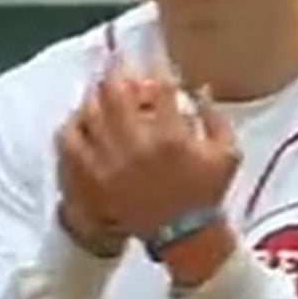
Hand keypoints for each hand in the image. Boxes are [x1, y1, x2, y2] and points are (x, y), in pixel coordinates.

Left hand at [59, 68, 239, 242]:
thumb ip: (215, 117)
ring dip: (96, 94)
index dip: (157, 68)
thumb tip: (199, 87)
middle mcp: (137, 145)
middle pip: (116, 91)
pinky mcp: (92, 177)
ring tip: (101, 89)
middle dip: (117, 70)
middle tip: (118, 63)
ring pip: (91, 111)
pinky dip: (73, 125)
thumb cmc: (206, 194)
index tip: (156, 62)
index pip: (159, 87)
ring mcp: (110, 161)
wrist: (183, 236)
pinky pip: (70, 141)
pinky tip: (81, 120)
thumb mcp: (227, 154)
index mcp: (172, 137)